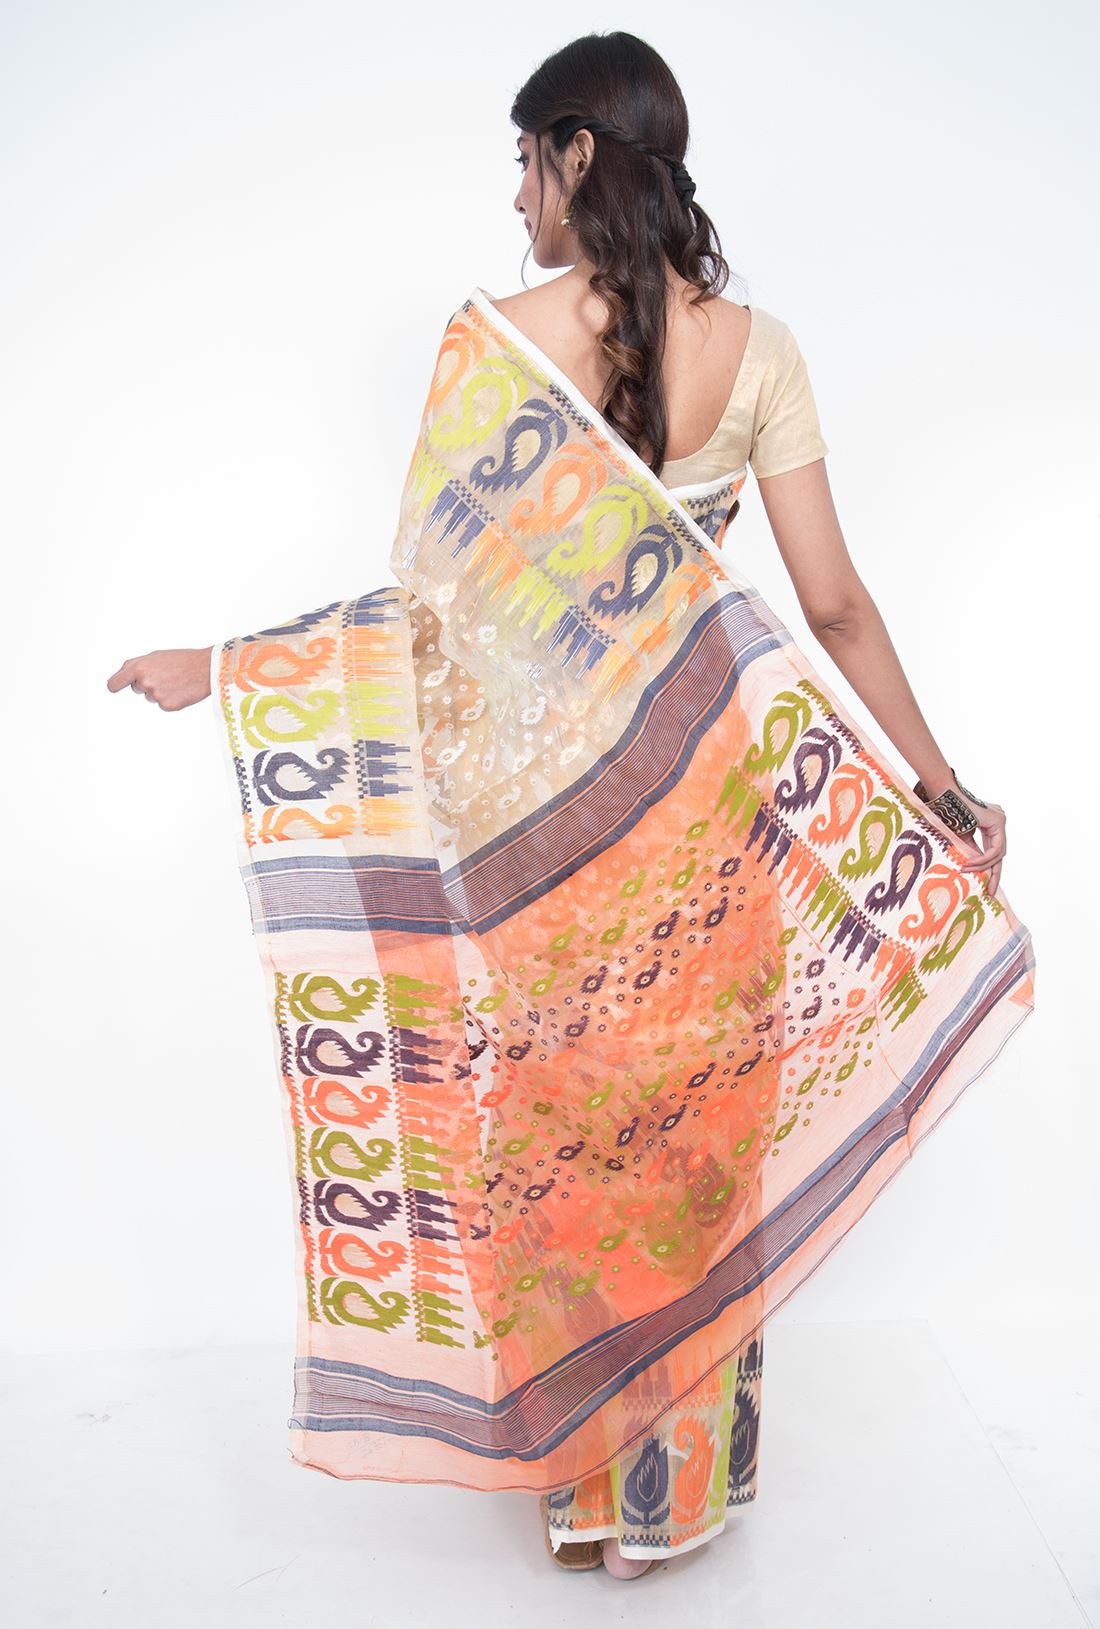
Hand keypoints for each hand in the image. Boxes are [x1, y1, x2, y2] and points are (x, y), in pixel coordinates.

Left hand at [106, 645, 213, 711]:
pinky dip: (170, 699)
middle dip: (147, 684)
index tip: (115, 687)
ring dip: (160, 691)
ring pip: (151, 697)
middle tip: (165, 674)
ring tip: (175, 680)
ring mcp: (155, 695)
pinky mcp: (167, 706)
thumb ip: (136, 666)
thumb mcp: (155, 656)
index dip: (115, 685)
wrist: (205, 668)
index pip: (115, 683)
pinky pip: (162, 705)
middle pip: (137, 689)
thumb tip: (121, 678)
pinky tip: (180, 689)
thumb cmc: (181, 659)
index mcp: (138, 667)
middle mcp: (144, 682)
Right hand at [951, 780, 1006, 898]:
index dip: (991, 870)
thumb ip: (973, 852)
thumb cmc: (949, 816)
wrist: (945, 797)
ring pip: (998, 853)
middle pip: (999, 854)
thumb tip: (977, 871)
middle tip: (989, 891)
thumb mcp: (962, 839)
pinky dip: (984, 858)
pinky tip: (970, 863)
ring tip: (965, 870)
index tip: (989, 887)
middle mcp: (999, 822)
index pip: (995, 851)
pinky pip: (995, 848)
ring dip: (982, 865)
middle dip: (993, 873)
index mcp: (992, 825)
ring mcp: (1001, 820)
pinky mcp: (999, 821)